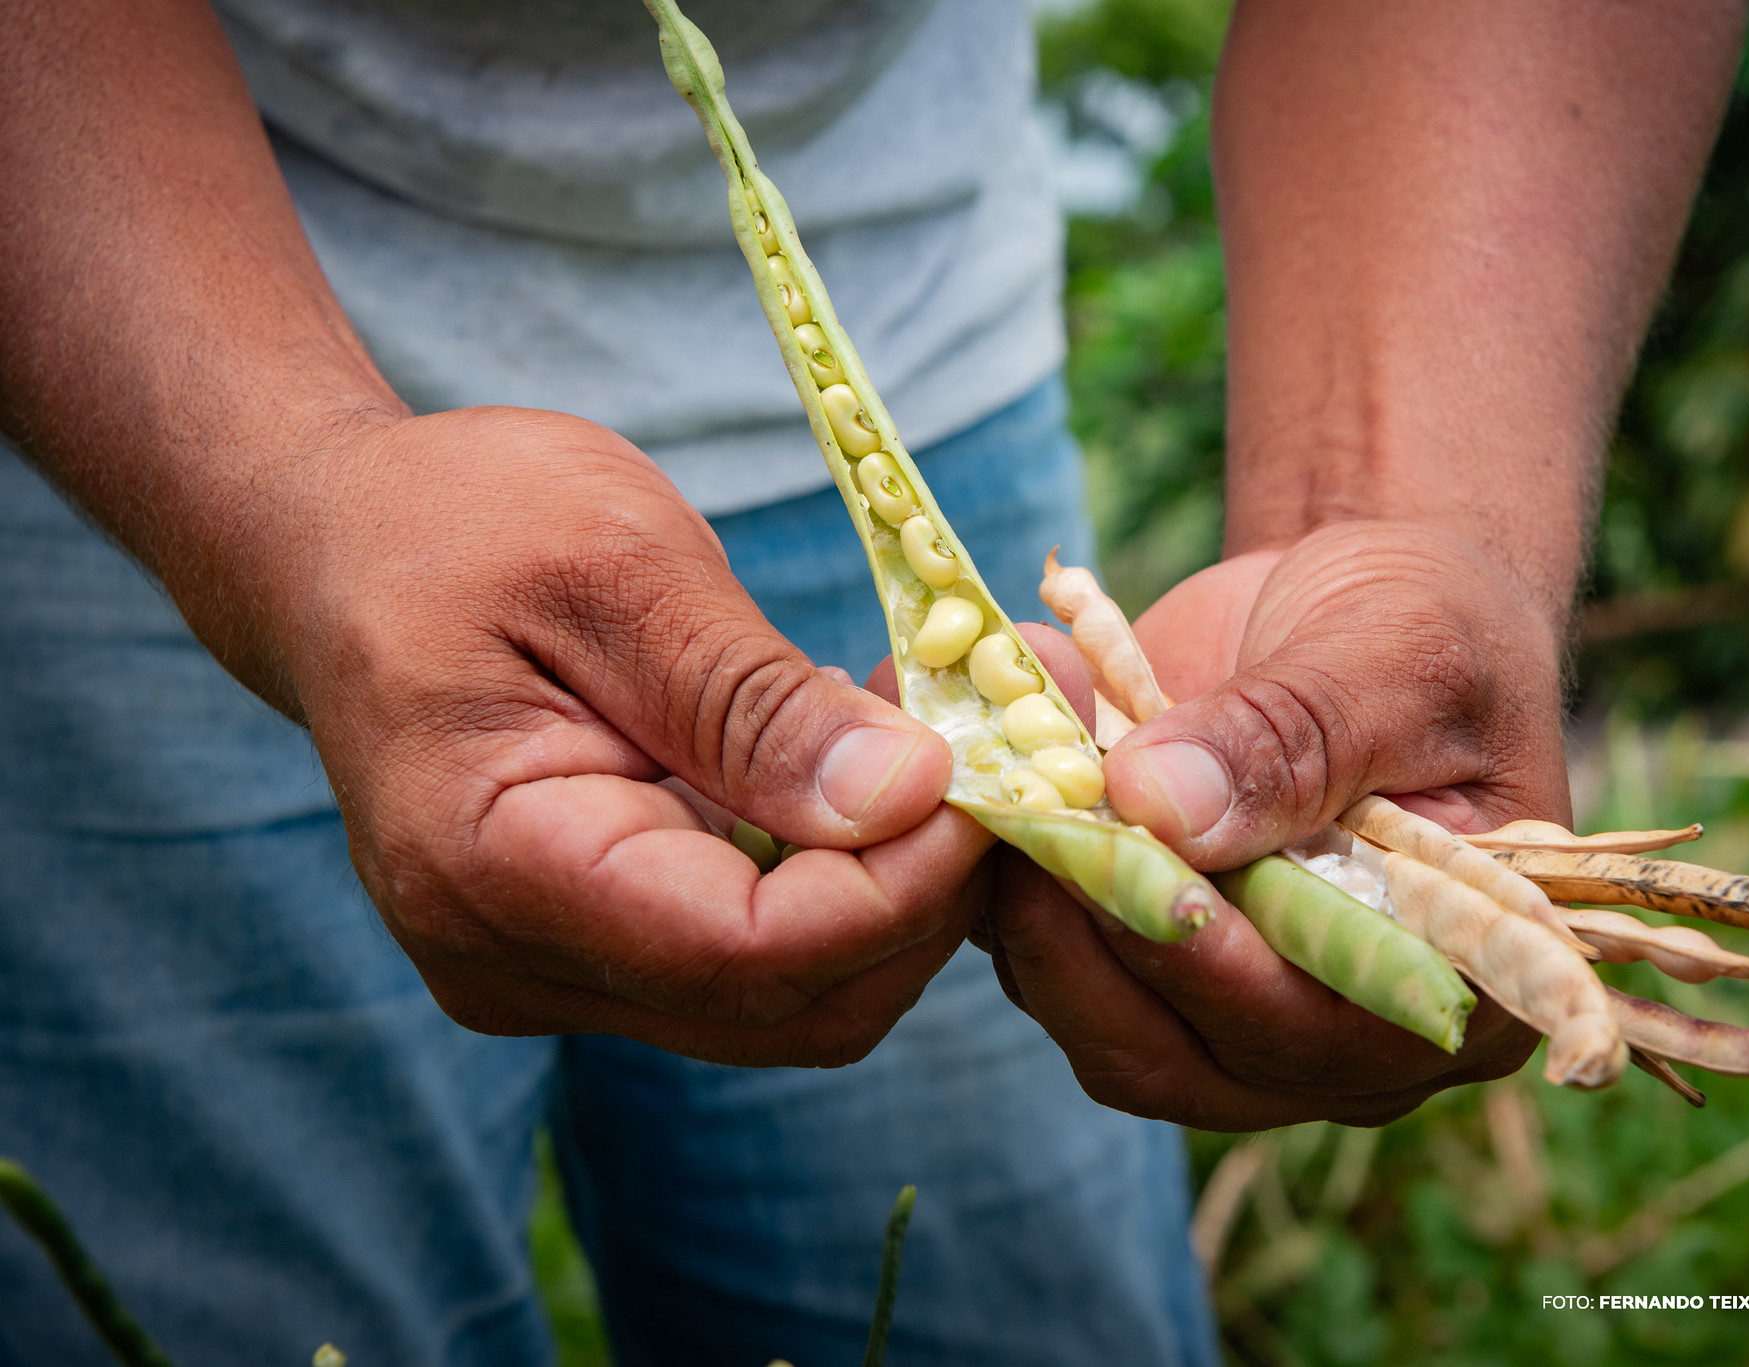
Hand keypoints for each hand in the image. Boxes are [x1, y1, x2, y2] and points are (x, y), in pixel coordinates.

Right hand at [222, 406, 989, 1065]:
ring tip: (946, 741)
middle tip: (1001, 747)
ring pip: (795, 999)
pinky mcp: (600, 947)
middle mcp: (517, 961)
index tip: (991, 772)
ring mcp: (556, 969)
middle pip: (790, 1005)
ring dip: (902, 889)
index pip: (746, 954)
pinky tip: (876, 768)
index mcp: (491, 869)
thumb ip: (750, 699)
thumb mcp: (614, 565)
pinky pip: (762, 954)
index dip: (901, 886)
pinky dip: (848, 878)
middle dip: (926, 895)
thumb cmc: (455, 524)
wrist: (339, 550)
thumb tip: (909, 797)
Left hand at [981, 521, 1564, 1127]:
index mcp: (1457, 984)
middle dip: (1094, 946)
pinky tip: (993, 788)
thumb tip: (1159, 806)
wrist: (1354, 594)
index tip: (1131, 867)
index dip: (1218, 968)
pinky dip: (1005, 887)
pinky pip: (1048, 962)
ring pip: (1095, 1024)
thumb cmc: (1424, 625)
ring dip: (1034, 918)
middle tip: (1029, 823)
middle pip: (1183, 1057)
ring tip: (1005, 790)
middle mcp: (1341, 1031)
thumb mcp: (1396, 656)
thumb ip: (1295, 737)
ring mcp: (1228, 1005)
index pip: (1323, 1030)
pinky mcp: (1136, 952)